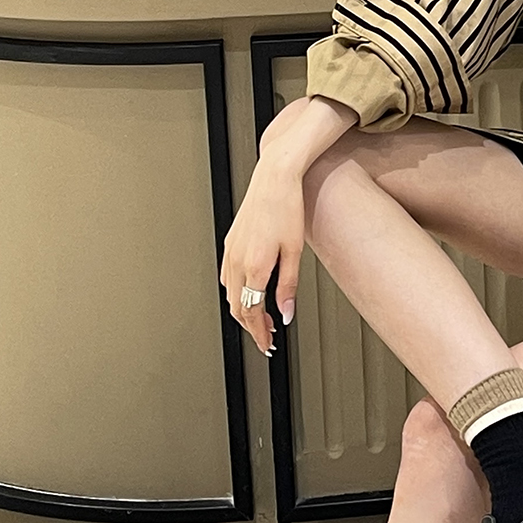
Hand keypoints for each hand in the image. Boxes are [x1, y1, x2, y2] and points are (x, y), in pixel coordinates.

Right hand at [219, 160, 305, 356]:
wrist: (275, 178)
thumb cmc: (287, 207)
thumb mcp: (295, 252)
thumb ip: (288, 286)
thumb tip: (286, 313)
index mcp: (254, 265)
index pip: (252, 312)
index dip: (259, 333)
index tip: (267, 344)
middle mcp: (237, 260)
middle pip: (237, 307)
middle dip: (251, 326)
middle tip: (266, 337)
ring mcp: (230, 250)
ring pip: (230, 293)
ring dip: (244, 309)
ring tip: (263, 317)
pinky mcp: (230, 242)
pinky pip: (227, 276)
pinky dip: (237, 292)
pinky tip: (250, 291)